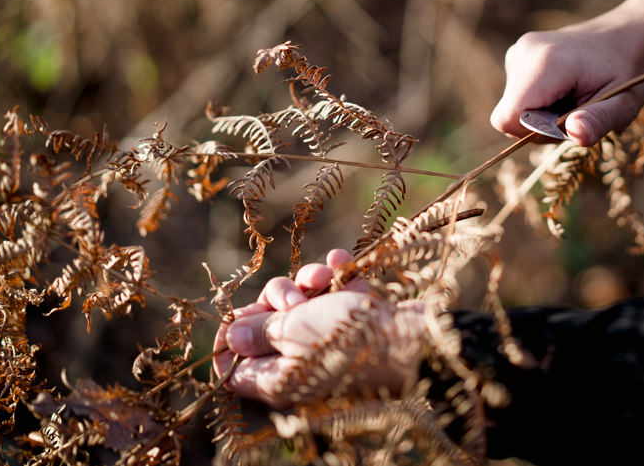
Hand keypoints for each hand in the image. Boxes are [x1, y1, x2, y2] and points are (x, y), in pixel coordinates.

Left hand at [213, 249, 425, 408]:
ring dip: (310, 282)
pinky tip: (343, 264)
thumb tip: (231, 336)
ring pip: (301, 304)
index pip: (231, 364)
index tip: (248, 311)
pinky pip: (332, 297)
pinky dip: (337, 279)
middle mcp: (297, 366)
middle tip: (298, 298)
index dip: (233, 333)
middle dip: (278, 298)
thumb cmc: (351, 339)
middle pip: (266, 325)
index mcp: (276, 379)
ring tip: (327, 278)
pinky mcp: (351, 327)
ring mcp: (326, 345)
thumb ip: (260, 331)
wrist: (412, 338)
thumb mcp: (296, 329)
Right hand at [490, 0, 643, 145]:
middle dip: (539, 127)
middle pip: (509, 116)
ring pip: (511, 108)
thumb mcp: (623, 104)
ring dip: (539, 116)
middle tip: (576, 112)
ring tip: (572, 99)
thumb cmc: (630, 74)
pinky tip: (563, 90)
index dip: (535, 133)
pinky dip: (536, 102)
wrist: (630, 36)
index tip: (567, 124)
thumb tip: (577, 135)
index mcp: (548, 64)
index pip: (509, 119)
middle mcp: (525, 53)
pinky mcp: (518, 53)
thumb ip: (598, 121)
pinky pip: (515, 95)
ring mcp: (519, 51)